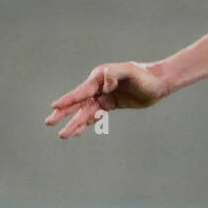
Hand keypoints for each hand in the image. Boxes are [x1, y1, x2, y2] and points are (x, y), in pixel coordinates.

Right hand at [45, 61, 168, 138]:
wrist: (159, 83)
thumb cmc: (145, 76)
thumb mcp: (131, 72)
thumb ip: (115, 74)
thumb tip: (104, 83)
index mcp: (100, 77)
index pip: (82, 91)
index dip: (69, 99)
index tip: (55, 106)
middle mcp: (99, 86)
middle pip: (78, 102)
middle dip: (64, 113)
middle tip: (49, 123)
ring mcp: (104, 96)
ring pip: (86, 111)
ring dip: (74, 123)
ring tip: (63, 135)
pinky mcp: (110, 104)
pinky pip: (96, 114)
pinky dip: (87, 122)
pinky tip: (79, 131)